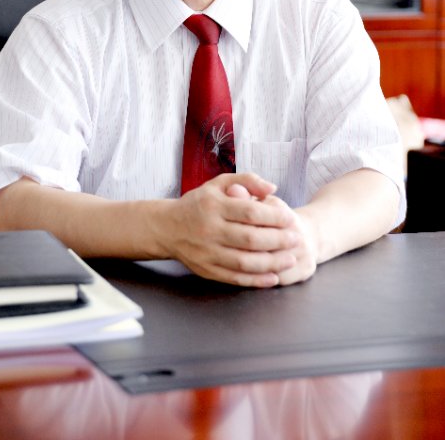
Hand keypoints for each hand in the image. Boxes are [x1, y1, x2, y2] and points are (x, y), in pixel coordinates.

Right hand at [162, 173, 301, 286]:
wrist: (167, 227)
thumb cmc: (199, 203)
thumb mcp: (219, 183)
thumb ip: (247, 180)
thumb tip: (273, 188)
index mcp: (213, 205)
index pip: (250, 212)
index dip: (274, 216)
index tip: (290, 218)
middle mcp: (209, 229)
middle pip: (250, 238)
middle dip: (278, 240)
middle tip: (296, 239)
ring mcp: (206, 252)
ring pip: (244, 261)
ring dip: (272, 263)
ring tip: (290, 259)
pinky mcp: (206, 270)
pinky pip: (234, 278)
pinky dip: (256, 280)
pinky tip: (273, 277)